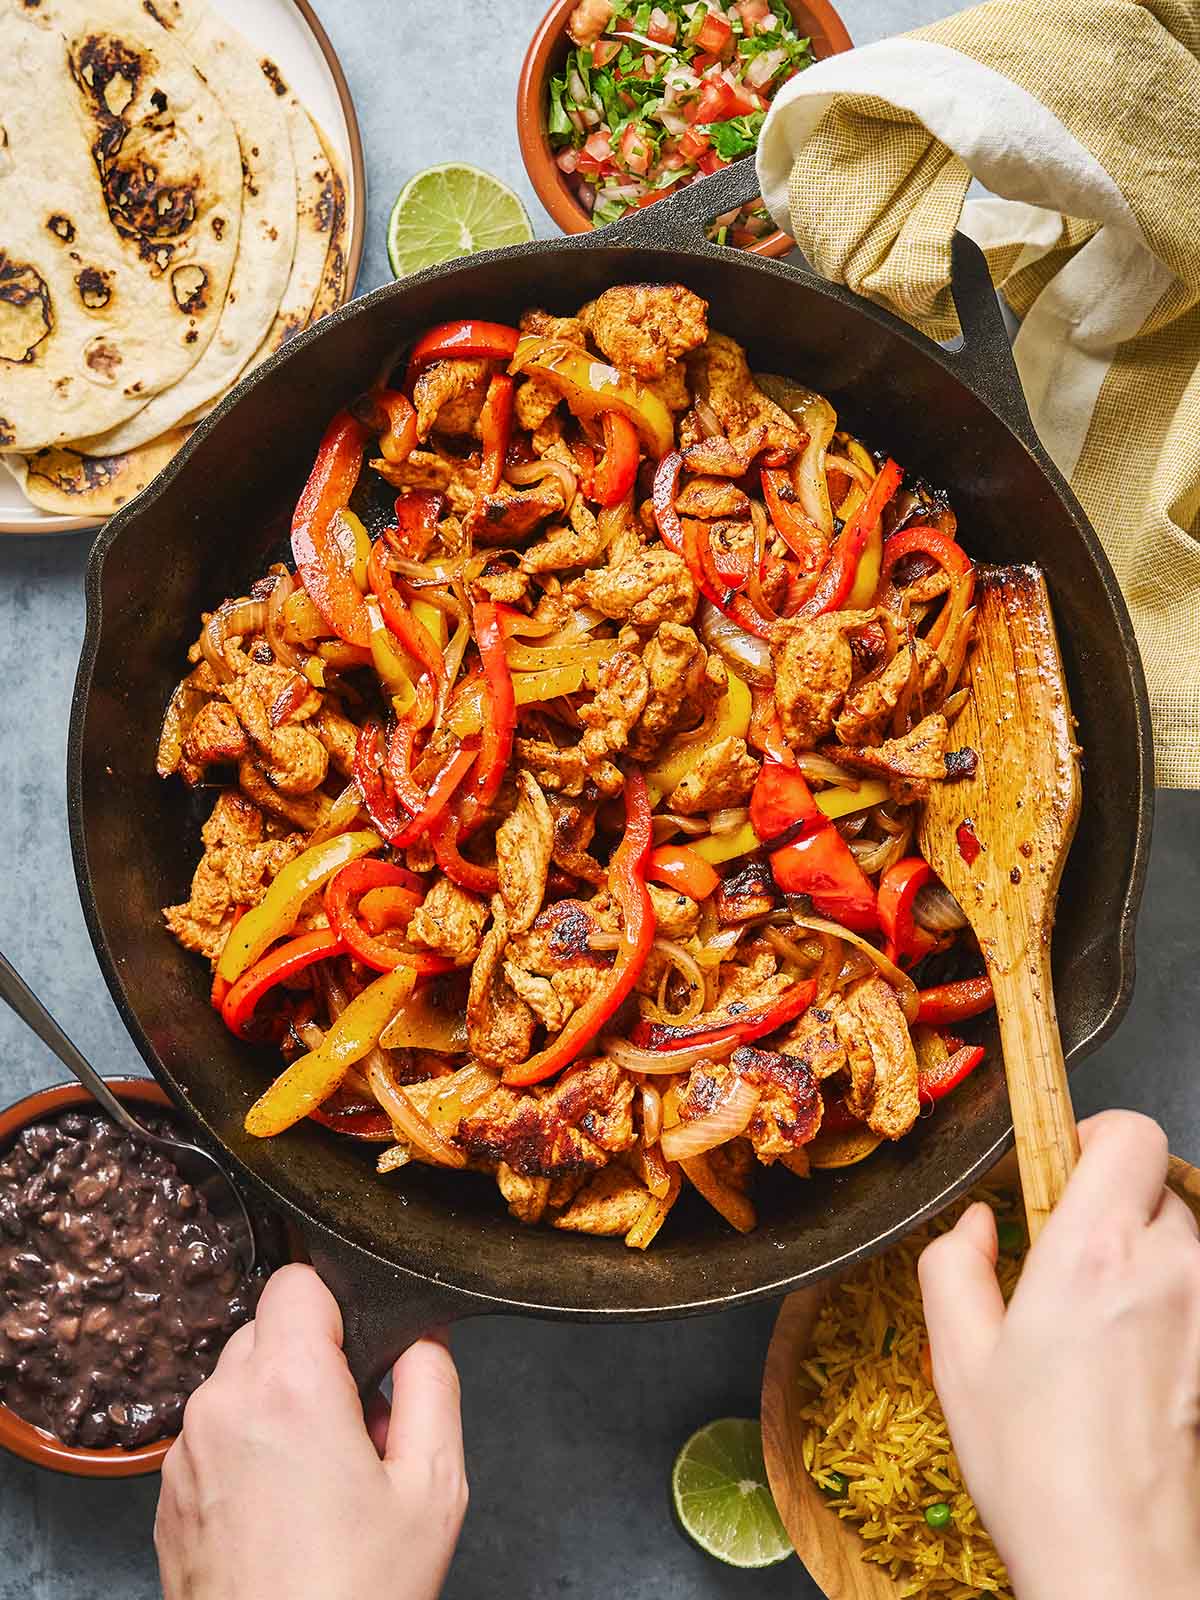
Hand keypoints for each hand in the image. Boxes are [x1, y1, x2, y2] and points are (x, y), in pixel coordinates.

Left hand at [156, 1264, 466, 1599]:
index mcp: (290, 1386)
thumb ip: (434, 1386)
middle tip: (355, 1429)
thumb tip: (424, 1339)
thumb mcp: (433, 1486)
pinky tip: (285, 1508)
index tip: (361, 1354)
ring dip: (279, 1405)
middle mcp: (224, 1405)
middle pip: (268, 1331)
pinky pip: (213, 1434)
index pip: (297, 1281)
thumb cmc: (354, 1595)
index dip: (338, 1305)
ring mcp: (186, 1452)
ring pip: (238, 1383)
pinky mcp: (168, 1494)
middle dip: (314, 1361)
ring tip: (323, 1479)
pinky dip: (247, 1449)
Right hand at [919, 1112, 1199, 1599]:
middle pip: (1154, 1182)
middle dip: (1106, 1200)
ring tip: (1087, 1314)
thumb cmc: (1033, 1465)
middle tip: (1057, 1249)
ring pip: (1179, 1236)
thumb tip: (976, 1222)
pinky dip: (1159, 1299)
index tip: (1054, 1165)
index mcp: (1093, 1251)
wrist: (1113, 1561)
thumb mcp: (958, 1354)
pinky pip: (1192, 1291)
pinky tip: (1117, 1357)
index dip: (1090, 1132)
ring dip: (1137, 1250)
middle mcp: (1167, 1269)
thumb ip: (954, 1261)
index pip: (1129, 1132)